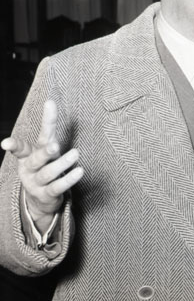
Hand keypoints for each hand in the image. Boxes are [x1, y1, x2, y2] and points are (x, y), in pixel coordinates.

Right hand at [1, 100, 82, 232]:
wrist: (40, 199)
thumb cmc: (44, 165)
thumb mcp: (44, 146)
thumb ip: (48, 126)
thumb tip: (50, 101)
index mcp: (27, 156)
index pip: (21, 148)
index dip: (14, 145)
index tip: (6, 143)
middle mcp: (29, 169)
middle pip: (35, 160)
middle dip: (44, 153)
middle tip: (55, 145)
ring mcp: (36, 184)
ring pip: (48, 173)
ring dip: (62, 164)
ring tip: (76, 154)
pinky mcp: (47, 195)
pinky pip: (58, 187)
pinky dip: (68, 179)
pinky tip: (79, 171)